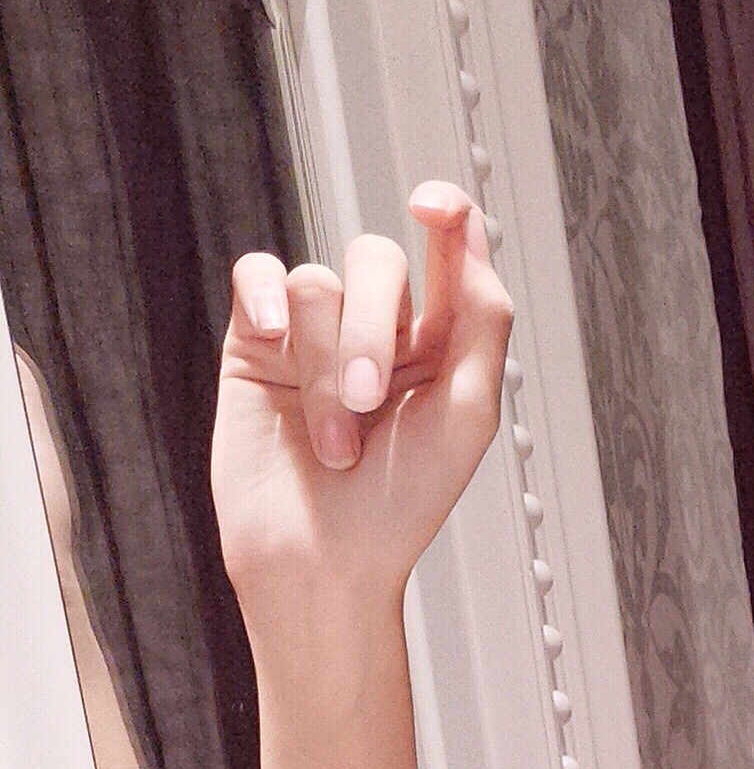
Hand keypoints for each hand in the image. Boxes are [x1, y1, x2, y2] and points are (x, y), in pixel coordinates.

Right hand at [210, 183, 512, 631]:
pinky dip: (265, 298)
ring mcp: (316, 334)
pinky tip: (270, 337)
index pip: (448, 251)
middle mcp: (379, 329)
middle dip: (371, 331)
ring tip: (333, 443)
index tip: (433, 207)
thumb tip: (471, 238)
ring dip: (326, 368)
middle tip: (369, 404)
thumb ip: (480, 322)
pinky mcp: (257, 344)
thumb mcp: (467, 415)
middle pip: (376, 261)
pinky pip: (258, 277)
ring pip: (317, 285)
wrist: (321, 561)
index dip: (447, 213)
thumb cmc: (400, 506)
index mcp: (440, 343)